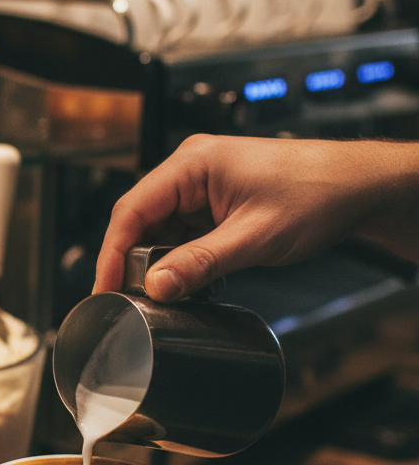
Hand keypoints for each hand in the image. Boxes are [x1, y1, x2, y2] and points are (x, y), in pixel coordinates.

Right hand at [93, 134, 418, 300]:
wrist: (361, 188)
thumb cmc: (318, 193)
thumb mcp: (253, 237)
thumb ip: (200, 263)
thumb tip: (156, 286)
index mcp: (193, 164)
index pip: (131, 210)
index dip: (111, 253)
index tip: (104, 287)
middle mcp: (191, 170)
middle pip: (140, 221)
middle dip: (135, 262)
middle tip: (131, 300)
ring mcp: (202, 186)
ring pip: (161, 230)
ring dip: (162, 263)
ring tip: (167, 294)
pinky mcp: (215, 202)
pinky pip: (183, 233)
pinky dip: (183, 259)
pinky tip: (191, 280)